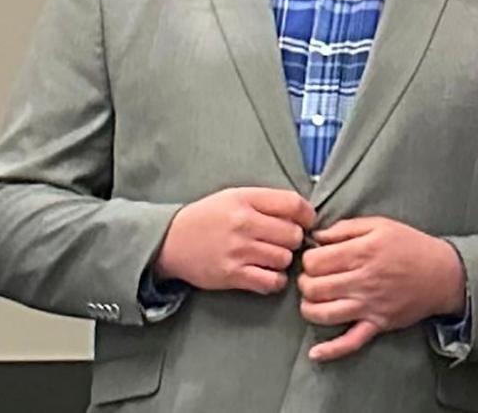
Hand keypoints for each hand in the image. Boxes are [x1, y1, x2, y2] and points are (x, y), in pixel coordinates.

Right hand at [154, 187, 314, 293]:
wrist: (170, 241)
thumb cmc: (208, 217)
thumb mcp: (235, 196)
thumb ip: (268, 202)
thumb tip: (305, 214)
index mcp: (246, 199)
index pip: (294, 204)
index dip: (308, 215)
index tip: (306, 222)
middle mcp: (243, 224)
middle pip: (294, 235)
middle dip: (294, 239)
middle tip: (283, 242)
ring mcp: (237, 251)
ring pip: (284, 259)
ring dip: (283, 260)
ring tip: (270, 257)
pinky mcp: (232, 275)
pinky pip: (271, 281)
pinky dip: (274, 280)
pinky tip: (267, 273)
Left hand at [298, 217, 464, 361]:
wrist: (443, 273)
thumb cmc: (411, 245)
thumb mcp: (380, 224)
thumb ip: (346, 228)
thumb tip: (317, 236)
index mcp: (362, 252)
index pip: (315, 261)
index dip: (308, 260)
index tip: (315, 259)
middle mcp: (363, 280)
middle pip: (314, 287)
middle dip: (306, 282)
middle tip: (313, 278)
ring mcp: (369, 306)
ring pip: (324, 314)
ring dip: (309, 308)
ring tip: (314, 300)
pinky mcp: (377, 324)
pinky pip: (350, 342)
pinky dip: (331, 350)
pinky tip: (315, 353)